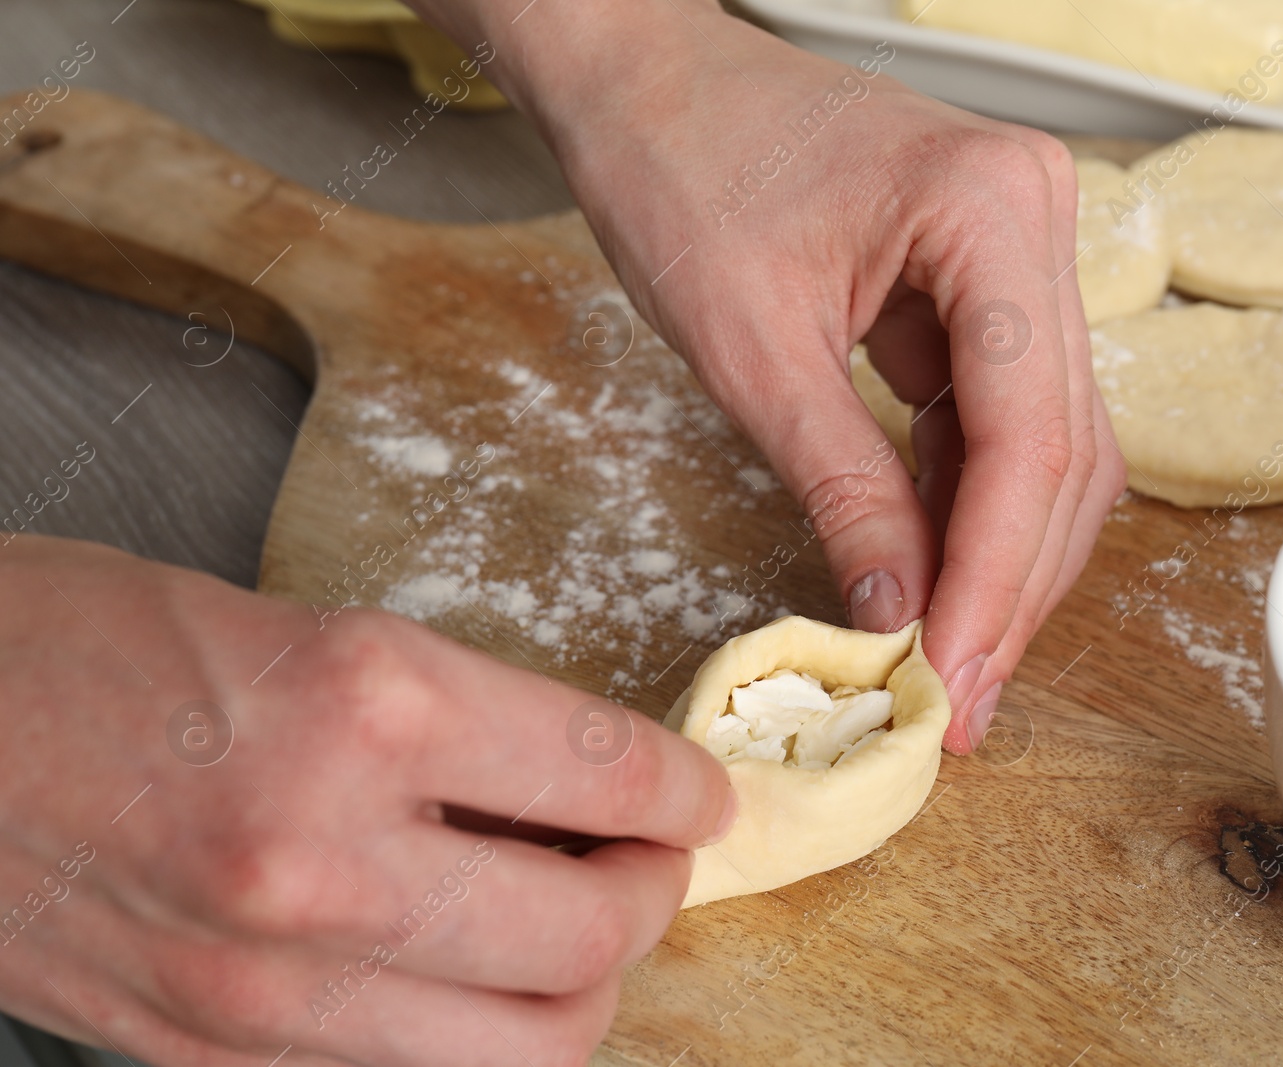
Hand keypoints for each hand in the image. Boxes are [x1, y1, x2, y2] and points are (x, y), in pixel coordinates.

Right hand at [0, 537, 732, 1065]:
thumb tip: (588, 790)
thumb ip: (460, 725)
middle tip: (648, 855)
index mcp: (363, 705)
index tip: (701, 793)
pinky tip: (468, 977)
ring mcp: (265, 984)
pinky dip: (475, 1038)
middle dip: (654, 893)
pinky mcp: (209, 1059)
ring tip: (572, 925)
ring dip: (585, 987)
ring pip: (529, 1048)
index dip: (685, 788)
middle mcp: (327, 858)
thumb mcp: (309, 630)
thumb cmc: (94, 643)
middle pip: (590, 937)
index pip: (606, 773)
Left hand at [418, 0, 1126, 753]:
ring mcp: (1021, 253)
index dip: (993, 573)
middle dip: (1007, 586)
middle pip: (1063, 449)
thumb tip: (900, 618)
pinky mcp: (987, 287)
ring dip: (998, 558)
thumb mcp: (749, 350)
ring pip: (1048, 445)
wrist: (647, 83)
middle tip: (961, 702)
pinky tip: (929, 575)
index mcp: (991, 211)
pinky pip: (1000, 419)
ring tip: (945, 660)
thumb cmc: (677, 173)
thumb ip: (841, 487)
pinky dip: (967, 505)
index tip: (953, 676)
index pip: (1028, 432)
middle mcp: (1037, 223)